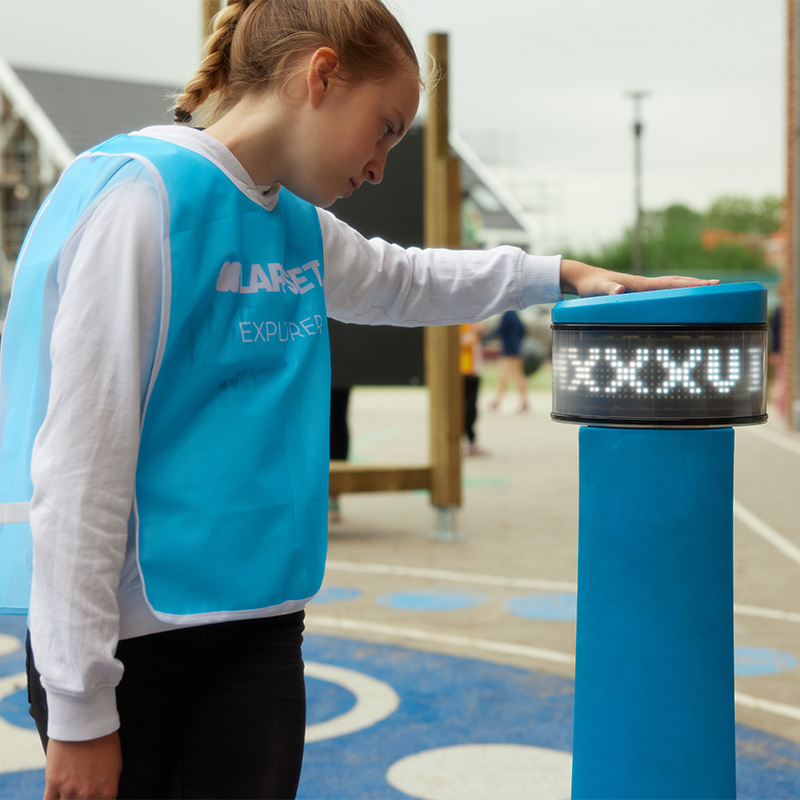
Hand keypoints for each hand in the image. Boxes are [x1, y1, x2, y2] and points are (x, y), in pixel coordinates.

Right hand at [43, 732, 121, 799]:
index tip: (90, 794)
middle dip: (80, 797)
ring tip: (70, 783)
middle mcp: (89, 795)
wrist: (86, 722)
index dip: (95, 799)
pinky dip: (53, 799)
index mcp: (107, 792)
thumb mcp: (115, 765)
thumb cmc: (103, 739)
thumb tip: (103, 796)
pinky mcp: (53, 784)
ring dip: (67, 797)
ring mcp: (70, 791)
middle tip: (80, 783)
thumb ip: (108, 785)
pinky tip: (56, 794)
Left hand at [560, 259, 718, 297]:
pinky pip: (660, 292)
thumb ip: (608, 289)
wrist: (582, 278)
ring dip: (687, 287)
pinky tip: (678, 297)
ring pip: (669, 286)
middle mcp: (643, 284)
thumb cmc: (589, 285)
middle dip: (695, 284)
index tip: (709, 284)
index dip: (689, 284)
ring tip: (705, 289)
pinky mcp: (635, 291)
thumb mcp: (597, 289)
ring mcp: (640, 287)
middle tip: (718, 285)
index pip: (670, 284)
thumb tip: (620, 290)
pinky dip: (673, 292)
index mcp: (639, 284)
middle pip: (675, 283)